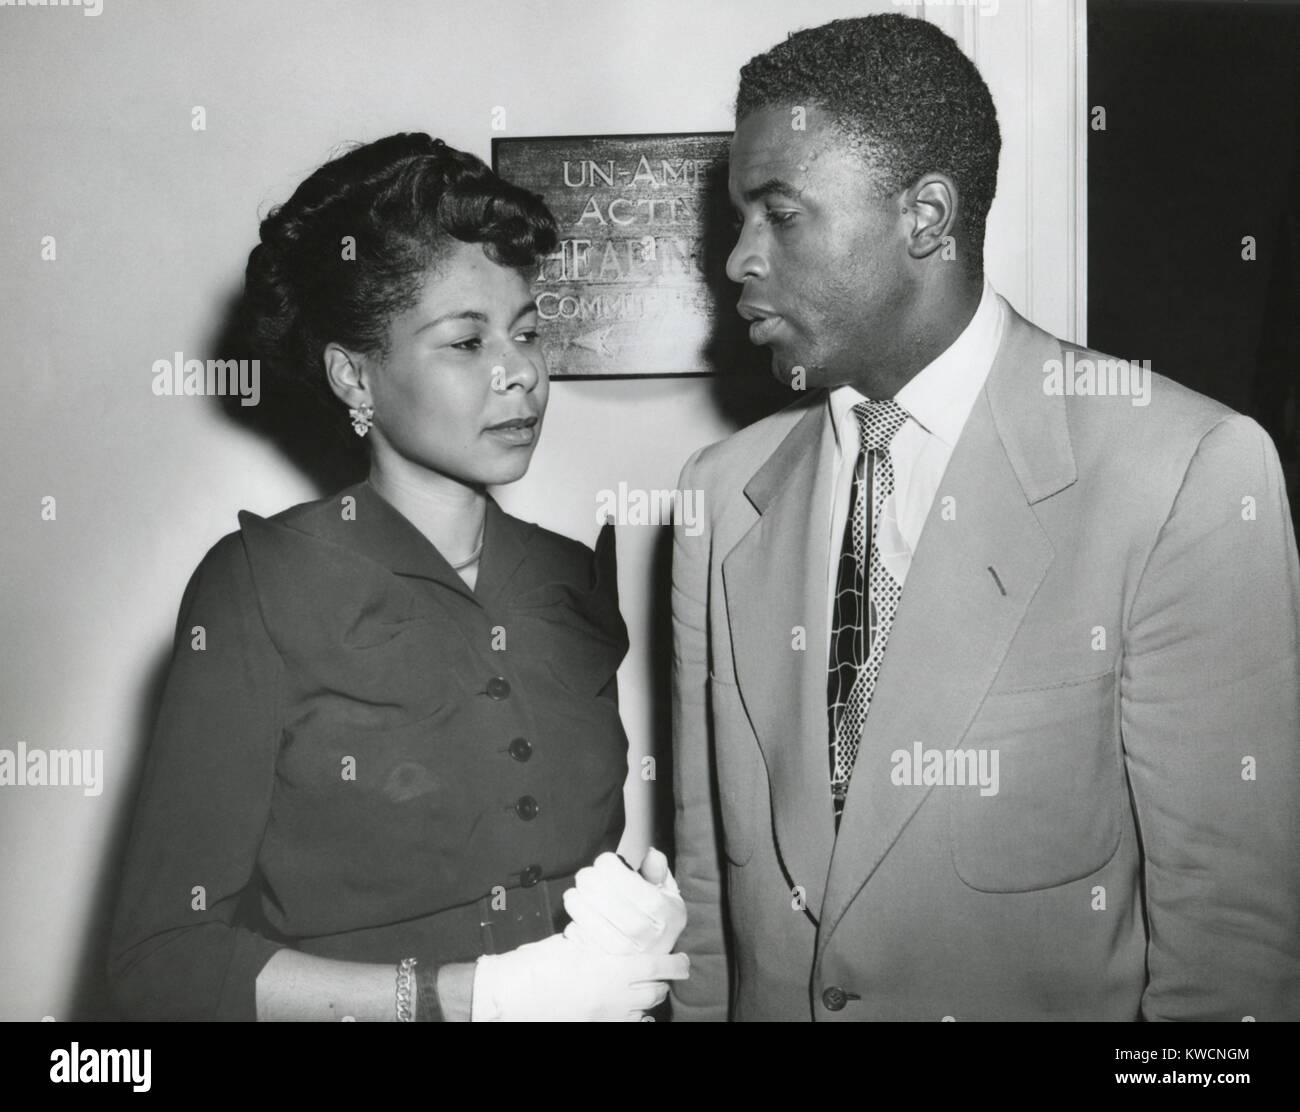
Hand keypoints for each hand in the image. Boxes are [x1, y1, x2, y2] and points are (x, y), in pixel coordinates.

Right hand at [471, 933, 687, 1021]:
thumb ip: (599, 942)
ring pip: (643, 1012)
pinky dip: (634, 1018)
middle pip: (654, 993)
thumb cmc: (538, 964)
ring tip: (644, 988)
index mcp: (610, 970)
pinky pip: (627, 1026)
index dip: (676, 964)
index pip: (657, 968)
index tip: (684, 961)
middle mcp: (614, 998)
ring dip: (648, 1000)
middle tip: (661, 972)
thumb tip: (617, 935)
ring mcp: (605, 1018)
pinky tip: (630, 1011)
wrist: (512, 995)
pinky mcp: (595, 1028)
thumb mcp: (573, 943)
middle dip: (662, 982)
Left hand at [561, 848, 686, 955]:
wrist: (651, 962)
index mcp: (666, 913)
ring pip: (589, 918)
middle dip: (590, 880)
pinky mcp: (605, 965)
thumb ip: (658, 872)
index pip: (630, 883)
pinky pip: (580, 938)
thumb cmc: (655, 920)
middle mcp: (649, 936)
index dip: (610, 866)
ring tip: (577, 894)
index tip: (604, 862)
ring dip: (577, 901)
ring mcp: (626, 954)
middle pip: (607, 898)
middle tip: (586, 876)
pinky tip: (578, 916)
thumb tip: (652, 855)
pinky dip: (574, 924)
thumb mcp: (665, 893)